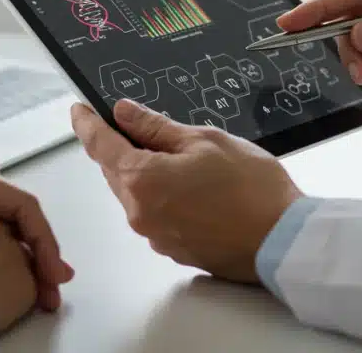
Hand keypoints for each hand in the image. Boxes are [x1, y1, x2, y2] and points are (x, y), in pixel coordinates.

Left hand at [0, 153, 72, 310]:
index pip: (20, 204)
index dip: (43, 240)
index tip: (52, 273)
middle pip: (21, 212)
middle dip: (43, 250)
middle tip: (53, 289)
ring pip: (10, 218)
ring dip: (29, 249)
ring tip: (40, 283)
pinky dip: (10, 245)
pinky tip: (14, 264)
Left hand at [70, 100, 301, 283]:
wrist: (282, 240)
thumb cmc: (250, 186)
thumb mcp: (204, 140)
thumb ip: (156, 127)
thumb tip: (123, 113)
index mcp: (141, 180)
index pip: (100, 146)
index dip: (87, 124)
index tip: (79, 110)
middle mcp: (139, 212)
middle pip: (116, 172)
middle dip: (122, 148)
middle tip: (140, 126)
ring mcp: (155, 236)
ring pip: (136, 194)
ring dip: (145, 174)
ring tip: (180, 158)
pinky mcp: (173, 250)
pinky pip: (155, 215)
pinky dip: (162, 196)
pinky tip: (192, 188)